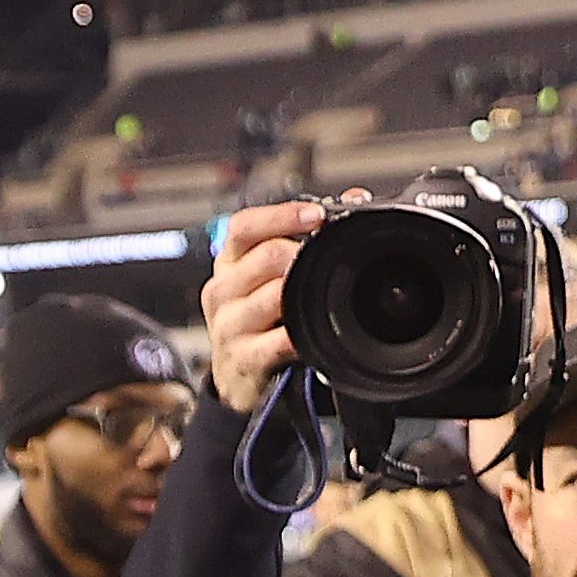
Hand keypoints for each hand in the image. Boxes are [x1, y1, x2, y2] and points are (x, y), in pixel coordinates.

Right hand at [201, 193, 356, 413]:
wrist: (238, 377)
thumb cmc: (259, 320)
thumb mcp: (270, 276)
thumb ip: (304, 237)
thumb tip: (353, 199)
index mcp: (230, 263)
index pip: (244, 227)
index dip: (280, 216)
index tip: (316, 214)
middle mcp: (223, 290)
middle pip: (264, 257)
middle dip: (301, 255)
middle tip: (323, 260)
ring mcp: (229, 325)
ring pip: (273, 295)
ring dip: (301, 294)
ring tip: (317, 296)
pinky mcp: (243, 358)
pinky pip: (278, 340)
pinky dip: (298, 335)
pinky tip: (310, 334)